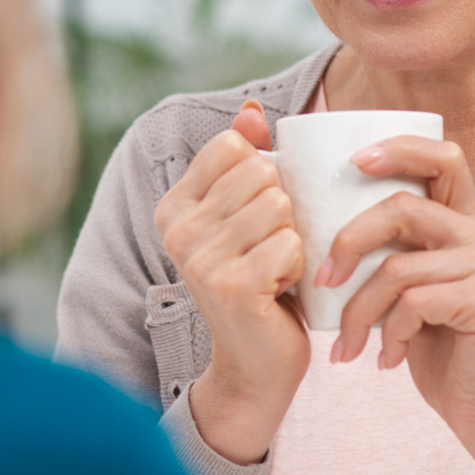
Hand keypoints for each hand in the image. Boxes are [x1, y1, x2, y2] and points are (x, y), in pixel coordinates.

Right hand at [153, 100, 308, 464]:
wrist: (255, 364)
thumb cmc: (259, 280)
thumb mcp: (245, 217)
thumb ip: (245, 160)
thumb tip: (250, 111)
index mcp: (175, 206)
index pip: (234, 146)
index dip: (263, 174)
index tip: (255, 217)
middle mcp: (177, 230)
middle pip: (262, 172)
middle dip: (283, 208)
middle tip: (269, 248)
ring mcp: (200, 259)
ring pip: (280, 205)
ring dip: (294, 237)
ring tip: (276, 268)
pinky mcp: (231, 287)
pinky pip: (292, 243)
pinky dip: (300, 265)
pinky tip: (281, 289)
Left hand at [320, 137, 474, 474]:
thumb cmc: (435, 344)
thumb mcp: (408, 287)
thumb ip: (389, 248)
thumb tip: (314, 216)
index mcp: (465, 220)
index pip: (444, 156)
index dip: (400, 148)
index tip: (353, 160)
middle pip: (402, 206)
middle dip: (349, 240)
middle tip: (321, 279)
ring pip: (396, 266)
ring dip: (358, 310)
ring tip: (348, 343)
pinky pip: (412, 304)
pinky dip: (387, 334)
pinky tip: (385, 359)